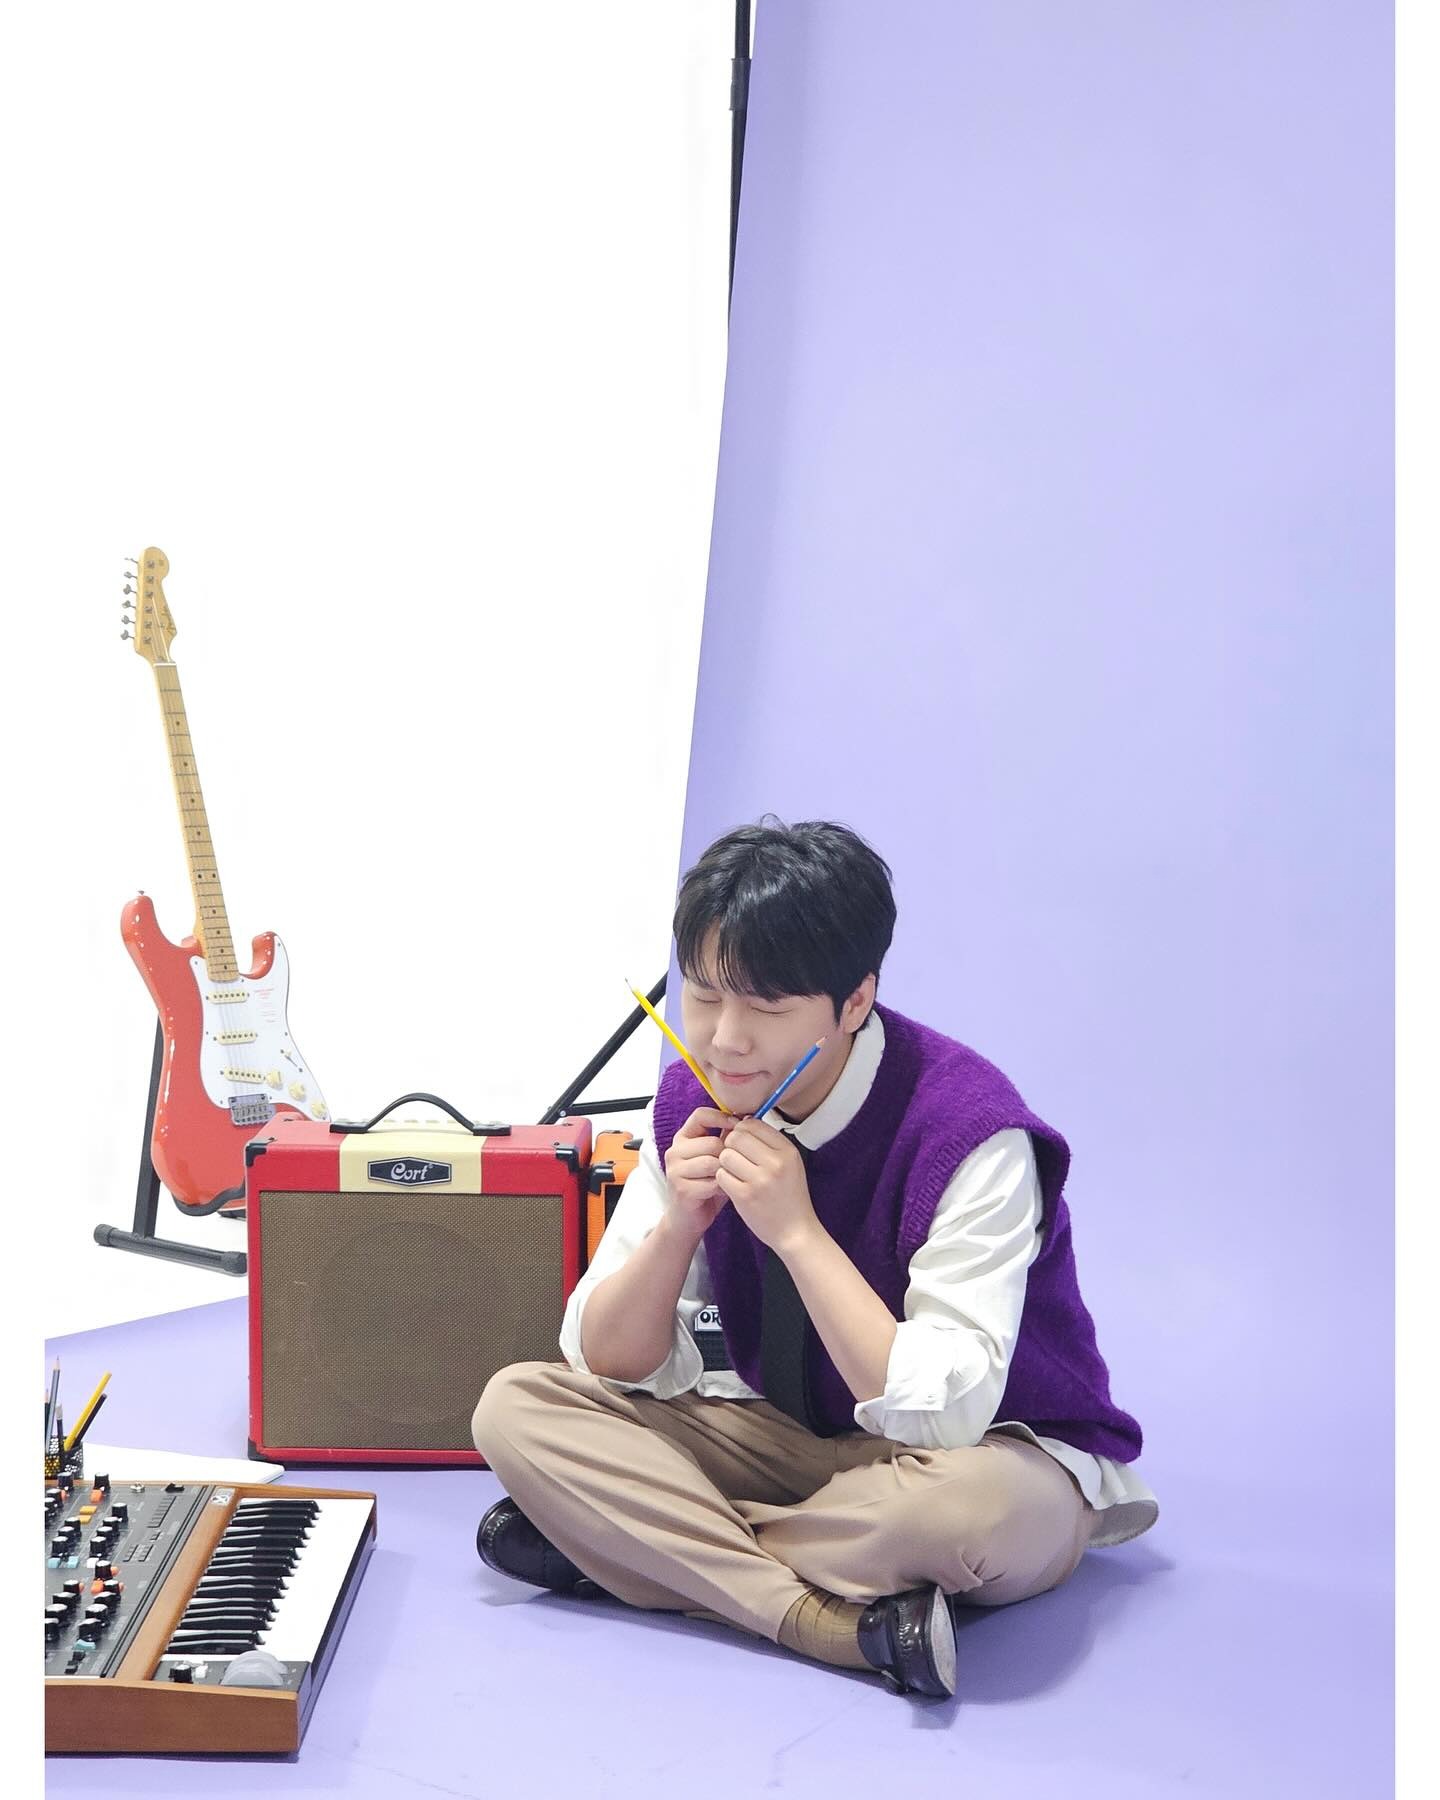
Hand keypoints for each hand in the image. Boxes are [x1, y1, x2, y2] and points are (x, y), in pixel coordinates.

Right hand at [662, 1106, 735, 1235]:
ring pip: (712, 1162)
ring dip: (725, 1173)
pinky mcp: (681, 1189)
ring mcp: (675, 1170)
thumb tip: (747, 1119)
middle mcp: (675, 1151)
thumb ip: (725, 1139)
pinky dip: (721, 1188)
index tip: (738, 1126)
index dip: (722, 1118)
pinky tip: (721, 1192)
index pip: (701, 1115)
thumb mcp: (716, 1158)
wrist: (688, 1219)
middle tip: (733, 1167)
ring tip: (726, 1179)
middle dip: (728, 1155)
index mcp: (683, 1138)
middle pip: (711, 1142)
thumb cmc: (706, 1185)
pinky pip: (712, 1182)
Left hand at [714, 1118, 818, 1257]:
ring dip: (726, 1163)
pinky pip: (721, 1175)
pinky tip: (733, 1185)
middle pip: (736, 1137)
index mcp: (788, 1151)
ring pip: (726, 1155)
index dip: (742, 1130)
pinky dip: (723, 1179)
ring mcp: (760, 1180)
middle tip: (736, 1158)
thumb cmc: (790, 1195)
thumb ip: (769, 1142)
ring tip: (735, 1173)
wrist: (795, 1231)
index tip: (743, 1142)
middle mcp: (775, 1163)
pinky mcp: (745, 1196)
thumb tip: (742, 1119)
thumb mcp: (790, 1163)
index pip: (753, 1124)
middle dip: (731, 1145)